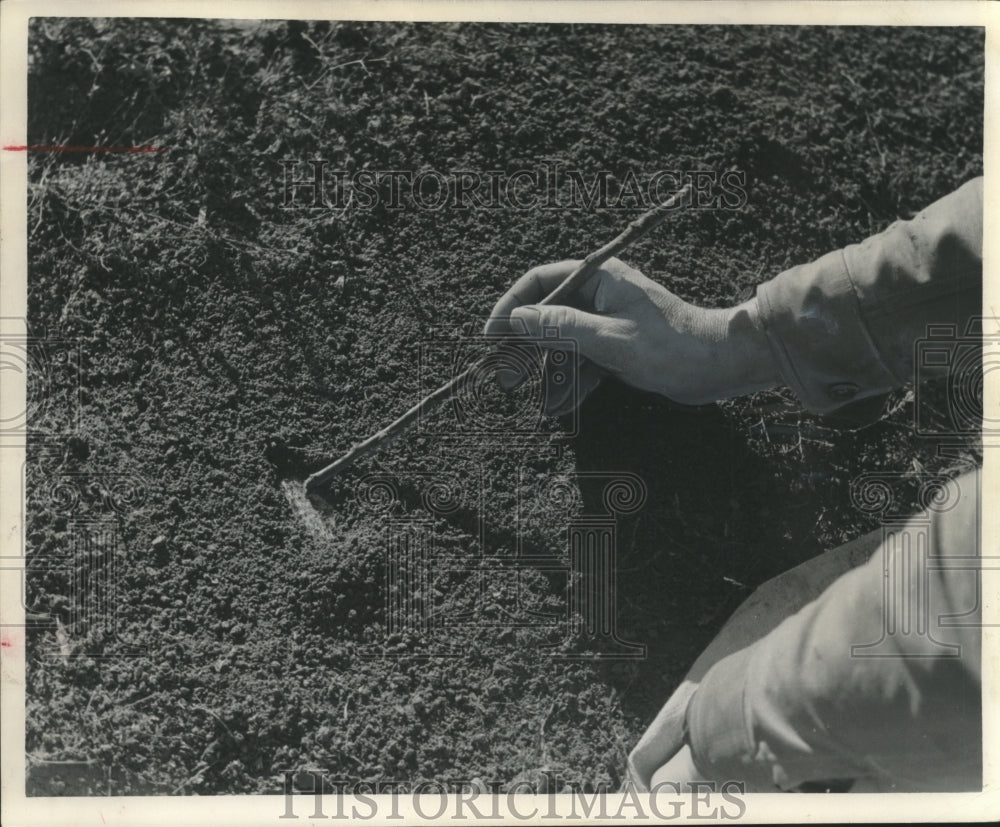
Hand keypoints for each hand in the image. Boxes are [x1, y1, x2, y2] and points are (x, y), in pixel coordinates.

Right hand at [484, 258, 778, 411]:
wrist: (718, 366)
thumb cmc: (671, 347)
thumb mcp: (609, 339)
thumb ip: (561, 326)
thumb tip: (519, 318)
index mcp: (599, 278)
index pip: (539, 282)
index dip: (510, 308)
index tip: (492, 338)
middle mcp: (600, 295)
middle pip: (546, 315)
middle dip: (524, 348)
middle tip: (503, 378)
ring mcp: (607, 322)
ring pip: (563, 343)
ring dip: (546, 371)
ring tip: (530, 399)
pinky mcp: (617, 347)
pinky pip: (583, 362)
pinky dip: (571, 382)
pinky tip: (559, 405)